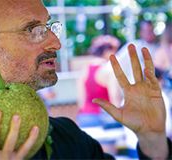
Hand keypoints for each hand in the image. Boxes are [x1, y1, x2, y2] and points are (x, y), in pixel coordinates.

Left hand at [93, 44, 167, 158]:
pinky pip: (153, 79)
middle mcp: (137, 87)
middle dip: (132, 57)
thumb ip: (107, 106)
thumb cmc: (133, 123)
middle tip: (130, 45)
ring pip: (146, 70)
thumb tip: (94, 99)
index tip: (111, 55)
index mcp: (127, 91)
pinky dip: (150, 73)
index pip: (121, 75)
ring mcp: (147, 88)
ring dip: (144, 59)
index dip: (116, 66)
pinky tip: (147, 68)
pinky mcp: (157, 91)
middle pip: (134, 69)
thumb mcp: (118, 114)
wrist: (148, 130)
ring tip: (143, 48)